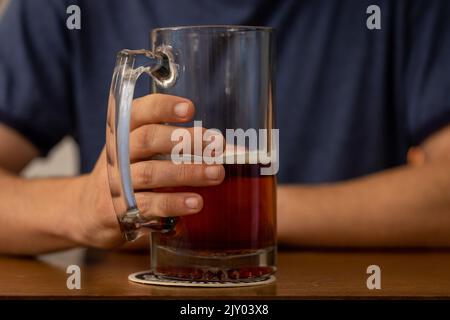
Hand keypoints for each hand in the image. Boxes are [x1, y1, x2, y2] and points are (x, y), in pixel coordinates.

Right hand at [74, 94, 224, 248]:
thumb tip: (229, 148)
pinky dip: (174, 202)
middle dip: (185, 140)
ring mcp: (117, 182)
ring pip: (151, 172)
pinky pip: (148, 205)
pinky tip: (196, 202)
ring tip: (216, 173)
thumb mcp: (142, 152)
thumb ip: (176, 146)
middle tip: (216, 144)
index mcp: (123, 132)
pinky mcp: (120, 210)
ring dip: (187, 172)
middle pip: (147, 139)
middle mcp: (117, 153)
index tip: (190, 109)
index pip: (139, 111)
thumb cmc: (129, 173)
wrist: (89, 210)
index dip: (164, 107)